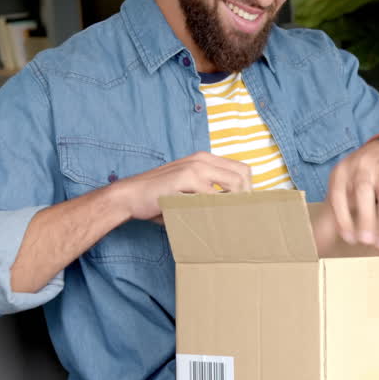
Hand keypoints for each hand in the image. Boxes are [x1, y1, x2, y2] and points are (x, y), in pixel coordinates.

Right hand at [108, 151, 251, 221]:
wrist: (129, 196)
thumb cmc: (160, 197)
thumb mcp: (188, 190)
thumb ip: (209, 193)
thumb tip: (236, 210)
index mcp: (204, 159)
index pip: (242, 169)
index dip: (248, 189)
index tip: (244, 208)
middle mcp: (202, 159)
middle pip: (243, 176)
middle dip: (246, 198)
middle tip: (241, 217)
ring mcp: (194, 167)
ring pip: (233, 185)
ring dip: (235, 204)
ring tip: (229, 220)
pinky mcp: (185, 178)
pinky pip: (212, 196)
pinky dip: (216, 210)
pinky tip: (212, 220)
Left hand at [327, 141, 378, 250]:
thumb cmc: (356, 176)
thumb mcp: (341, 184)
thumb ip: (332, 211)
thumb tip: (318, 243)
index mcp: (342, 172)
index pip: (339, 194)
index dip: (342, 218)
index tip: (348, 239)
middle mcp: (362, 169)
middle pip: (363, 191)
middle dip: (366, 218)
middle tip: (367, 242)